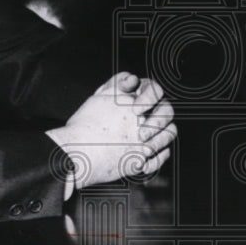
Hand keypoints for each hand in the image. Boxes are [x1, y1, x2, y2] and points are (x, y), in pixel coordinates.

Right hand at [48, 72, 176, 188]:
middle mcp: (142, 122)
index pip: (156, 90)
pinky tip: (150, 151)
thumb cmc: (85, 125)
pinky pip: (161, 158)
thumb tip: (132, 81)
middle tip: (147, 123)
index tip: (138, 106)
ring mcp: (143, 143)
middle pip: (168, 112)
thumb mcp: (100, 95)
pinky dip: (159, 154)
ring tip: (148, 138)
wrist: (76, 153)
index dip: (151, 96)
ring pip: (169, 134)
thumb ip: (117, 84)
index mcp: (133, 103)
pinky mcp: (139, 164)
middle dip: (161, 116)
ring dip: (162, 134)